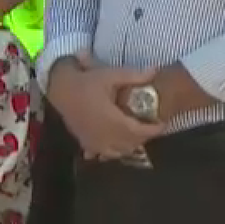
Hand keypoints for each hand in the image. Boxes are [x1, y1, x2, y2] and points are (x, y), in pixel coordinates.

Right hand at [47, 56, 163, 158]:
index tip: (163, 124)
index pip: (137, 132)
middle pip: (129, 144)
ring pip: (116, 152)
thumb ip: (135, 75)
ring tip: (138, 133)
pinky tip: (118, 143)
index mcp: (110, 120)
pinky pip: (102, 154)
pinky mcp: (84, 142)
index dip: (153, 130)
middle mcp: (102, 135)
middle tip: (153, 127)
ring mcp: (91, 141)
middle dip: (144, 138)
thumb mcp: (111, 75)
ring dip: (130, 146)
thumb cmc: (87, 82)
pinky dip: (113, 151)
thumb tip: (156, 70)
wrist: (60, 89)